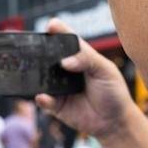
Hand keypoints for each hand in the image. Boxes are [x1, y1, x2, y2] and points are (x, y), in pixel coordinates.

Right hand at [36, 19, 141, 140]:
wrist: (114, 122)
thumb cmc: (113, 92)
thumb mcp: (105, 70)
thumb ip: (87, 60)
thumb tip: (65, 61)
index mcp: (80, 57)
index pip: (67, 41)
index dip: (58, 31)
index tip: (51, 25)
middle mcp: (67, 71)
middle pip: (49, 58)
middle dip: (40, 52)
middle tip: (33, 48)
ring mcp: (60, 87)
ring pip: (43, 78)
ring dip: (37, 75)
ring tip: (34, 71)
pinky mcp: (56, 105)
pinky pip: (45, 100)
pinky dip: (43, 98)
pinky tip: (43, 96)